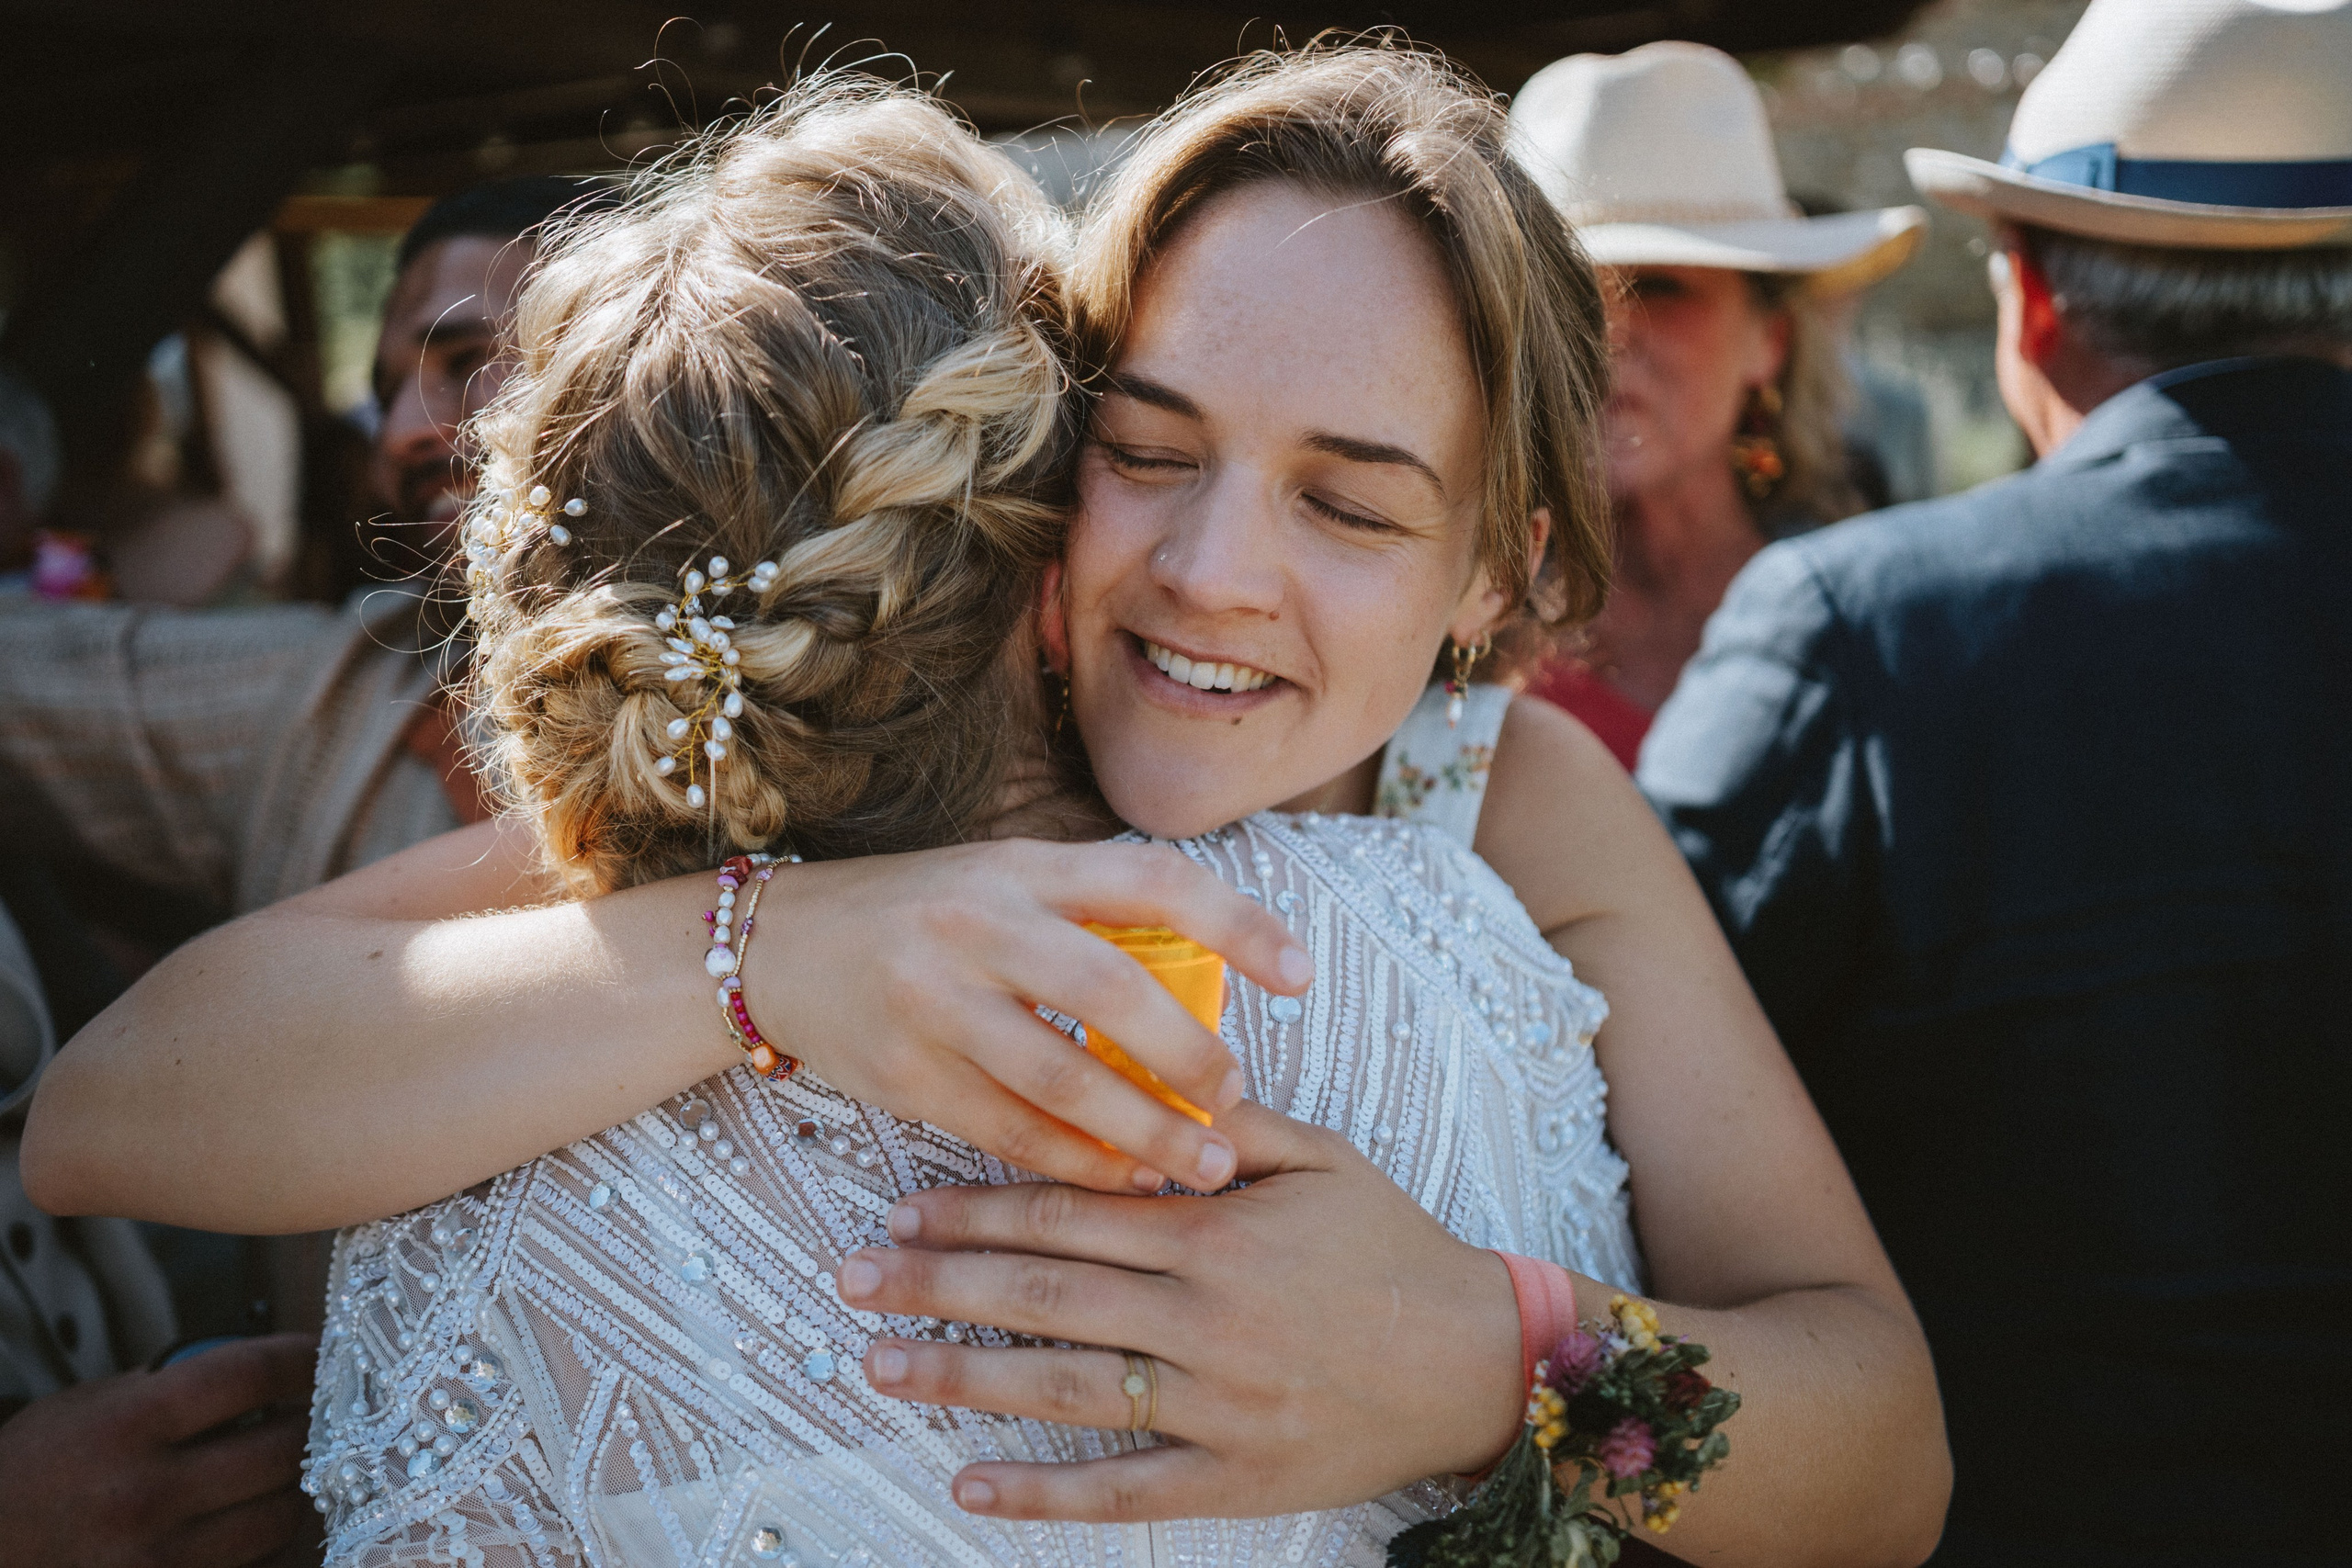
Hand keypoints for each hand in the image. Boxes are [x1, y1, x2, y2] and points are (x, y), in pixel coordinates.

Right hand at [0, 1333, 318, 1567]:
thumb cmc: (36, 1471)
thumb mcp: (89, 1407)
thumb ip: (170, 1387)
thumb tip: (262, 1372)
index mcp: (127, 1426)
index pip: (248, 1376)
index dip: (301, 1359)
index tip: (323, 1353)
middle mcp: (146, 1495)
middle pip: (282, 1449)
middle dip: (314, 1425)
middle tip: (325, 1411)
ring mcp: (159, 1558)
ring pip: (280, 1515)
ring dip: (299, 1487)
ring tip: (293, 1467)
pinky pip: (254, 1564)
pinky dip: (267, 1540)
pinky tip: (257, 1517)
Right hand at [752, 838, 1311, 1194]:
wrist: (777, 948)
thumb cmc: (922, 914)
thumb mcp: (1003, 881)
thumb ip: (1091, 916)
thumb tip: (1214, 974)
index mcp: (1024, 867)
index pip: (1151, 880)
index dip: (1237, 923)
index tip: (1302, 974)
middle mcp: (981, 923)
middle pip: (1112, 991)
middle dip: (1189, 1057)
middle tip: (1238, 1100)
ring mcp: (937, 1000)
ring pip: (1061, 1079)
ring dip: (1143, 1131)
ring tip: (1200, 1164)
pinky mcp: (904, 1072)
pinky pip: (1008, 1131)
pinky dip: (1075, 1162)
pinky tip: (1122, 1179)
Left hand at [839, 1103, 1526, 1519]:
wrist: (1479, 1362)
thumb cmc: (1395, 1251)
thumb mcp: (1324, 1159)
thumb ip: (1228, 1124)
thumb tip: (1146, 1081)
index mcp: (1215, 1230)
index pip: (1068, 1211)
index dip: (975, 1208)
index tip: (904, 1208)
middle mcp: (1204, 1314)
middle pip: (1042, 1292)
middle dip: (936, 1283)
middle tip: (850, 1279)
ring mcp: (1216, 1401)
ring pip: (1065, 1385)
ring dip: (963, 1375)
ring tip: (880, 1364)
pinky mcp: (1235, 1475)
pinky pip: (1125, 1487)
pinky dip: (1044, 1489)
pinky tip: (973, 1484)